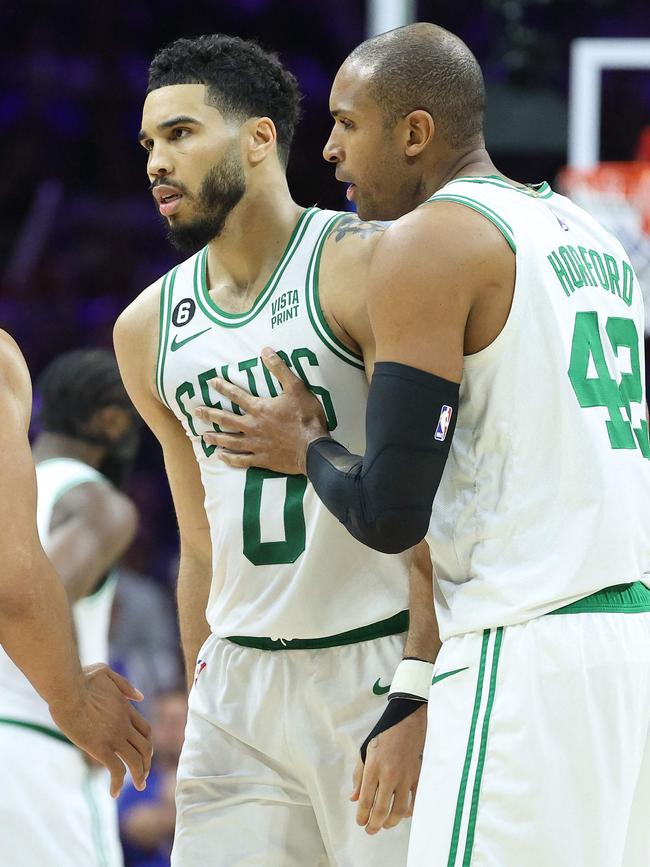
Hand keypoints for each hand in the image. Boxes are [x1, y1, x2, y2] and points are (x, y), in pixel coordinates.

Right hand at [49, 663, 152, 797]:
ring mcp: (114, 736)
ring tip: (139, 786)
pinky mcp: (100, 747)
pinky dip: (117, 783)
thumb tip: (140, 697)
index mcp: (126, 709)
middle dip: (147, 762)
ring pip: (136, 761)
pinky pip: (116, 770)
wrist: (67, 689)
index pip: (145, 730)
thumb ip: (125, 685)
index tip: (145, 754)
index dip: (148, 743)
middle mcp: (125, 724)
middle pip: (145, 747)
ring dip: (140, 775)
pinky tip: (114, 793)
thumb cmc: (81, 679)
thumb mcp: (106, 673)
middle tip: (144, 775)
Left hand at [194, 348, 328, 474]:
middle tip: (196, 411)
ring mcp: (255, 445)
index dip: (223, 387)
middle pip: (226, 419)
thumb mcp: (296, 388)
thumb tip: (265, 350)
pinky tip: (222, 457)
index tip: (211, 382)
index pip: (236, 395)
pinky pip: (241, 460)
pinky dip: (230, 459)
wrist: (314, 448)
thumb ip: (280, 369)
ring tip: (204, 436)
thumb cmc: (306, 417)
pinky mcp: (262, 460)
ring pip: (230, 441)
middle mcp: (252, 427)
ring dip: (216, 437)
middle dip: (210, 414)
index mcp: (259, 409)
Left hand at [351, 704, 426, 834]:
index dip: (362, 816)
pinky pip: (415, 800)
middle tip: (370, 830)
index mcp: (373, 768)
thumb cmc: (384, 736)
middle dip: (374, 825)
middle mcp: (389, 775)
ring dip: (391, 822)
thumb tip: (354, 798)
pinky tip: (404, 814)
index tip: (360, 823)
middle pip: (381, 809)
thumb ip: (358, 776)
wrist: (407, 723)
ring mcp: (405, 777)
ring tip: (385, 825)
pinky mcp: (418, 777)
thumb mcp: (365, 752)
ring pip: (399, 810)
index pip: (366, 800)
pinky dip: (410, 811)